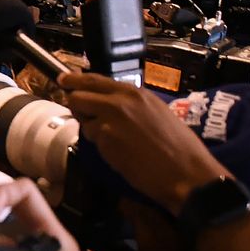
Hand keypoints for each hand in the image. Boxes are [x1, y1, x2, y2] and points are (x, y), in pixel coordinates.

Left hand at [59, 72, 228, 214]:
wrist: (186, 171)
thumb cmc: (178, 147)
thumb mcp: (156, 113)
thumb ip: (129, 105)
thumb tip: (106, 103)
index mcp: (135, 92)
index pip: (95, 80)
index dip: (75, 80)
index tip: (64, 79)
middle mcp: (120, 100)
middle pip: (78, 95)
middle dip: (76, 105)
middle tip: (81, 115)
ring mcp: (110, 118)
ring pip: (81, 117)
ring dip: (89, 128)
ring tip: (114, 141)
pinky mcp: (105, 137)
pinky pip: (89, 137)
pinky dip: (98, 145)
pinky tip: (118, 152)